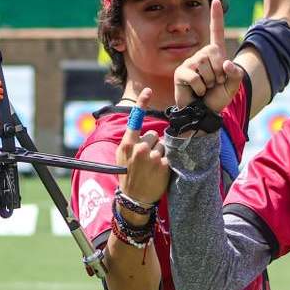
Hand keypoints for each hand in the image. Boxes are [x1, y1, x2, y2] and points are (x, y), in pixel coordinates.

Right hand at [116, 88, 169, 205]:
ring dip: (159, 154)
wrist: (134, 198)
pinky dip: (165, 163)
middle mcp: (139, 148)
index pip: (136, 119)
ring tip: (151, 167)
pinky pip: (168, 156)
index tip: (148, 90)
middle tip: (145, 160)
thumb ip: (130, 142)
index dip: (142, 103)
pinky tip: (158, 172)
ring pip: (162, 145)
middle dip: (152, 144)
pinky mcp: (163, 165)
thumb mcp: (121, 157)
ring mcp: (152, 156)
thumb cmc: (127, 175)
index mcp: (127, 144)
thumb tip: (143, 131)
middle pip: (154, 134)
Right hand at [173, 0, 242, 112]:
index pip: (216, 32)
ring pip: (204, 65)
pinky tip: (197, 92)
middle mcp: (201, 55)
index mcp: (215, 54)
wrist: (202, 113)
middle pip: (213, 52)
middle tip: (214, 83)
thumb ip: (236, 74)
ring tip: (205, 88)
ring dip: (210, 81)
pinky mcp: (180, 72)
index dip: (216, 17)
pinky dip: (200, 87)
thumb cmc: (216, 98)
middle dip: (219, 72)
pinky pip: (195, 76)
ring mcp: (189, 63)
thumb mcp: (233, 87)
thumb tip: (226, 63)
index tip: (215, 0)